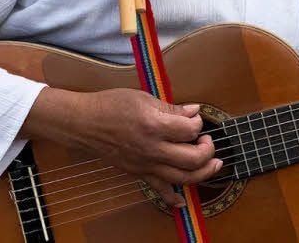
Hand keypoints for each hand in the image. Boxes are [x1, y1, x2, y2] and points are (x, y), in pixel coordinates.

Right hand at [23, 87, 220, 206]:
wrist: (85, 123)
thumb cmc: (111, 105)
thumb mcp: (143, 98)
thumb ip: (171, 108)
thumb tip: (194, 111)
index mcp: (154, 125)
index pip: (191, 130)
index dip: (198, 122)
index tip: (195, 117)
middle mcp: (152, 149)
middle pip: (193, 159)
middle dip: (208, 149)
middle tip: (207, 140)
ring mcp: (146, 164)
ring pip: (183, 178)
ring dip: (204, 173)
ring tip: (213, 164)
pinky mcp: (139, 173)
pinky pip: (160, 190)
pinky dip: (174, 198)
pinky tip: (183, 200)